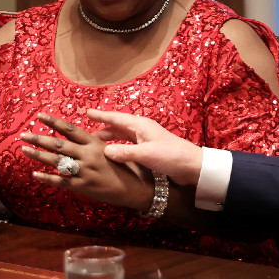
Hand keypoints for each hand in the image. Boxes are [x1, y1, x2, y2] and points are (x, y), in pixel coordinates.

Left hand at [23, 113, 153, 210]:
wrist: (139, 189)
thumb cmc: (130, 167)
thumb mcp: (115, 149)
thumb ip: (97, 144)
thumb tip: (83, 137)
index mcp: (96, 144)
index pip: (70, 130)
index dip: (54, 123)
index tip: (40, 116)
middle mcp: (88, 156)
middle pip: (58, 145)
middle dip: (38, 139)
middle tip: (23, 134)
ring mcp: (85, 172)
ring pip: (56, 162)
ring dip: (38, 155)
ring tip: (24, 149)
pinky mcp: (83, 187)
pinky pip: (61, 181)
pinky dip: (46, 178)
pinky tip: (34, 174)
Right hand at [88, 109, 203, 184]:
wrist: (192, 166)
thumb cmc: (171, 156)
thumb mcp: (145, 154)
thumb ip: (124, 152)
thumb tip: (105, 151)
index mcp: (140, 125)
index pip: (116, 118)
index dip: (101, 116)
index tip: (87, 112)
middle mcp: (141, 130)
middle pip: (117, 127)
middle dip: (102, 129)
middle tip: (86, 134)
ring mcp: (145, 140)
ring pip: (122, 137)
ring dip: (109, 140)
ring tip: (95, 144)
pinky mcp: (148, 150)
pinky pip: (128, 146)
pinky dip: (118, 148)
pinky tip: (112, 155)